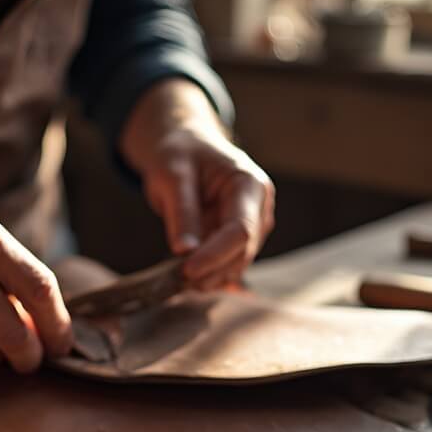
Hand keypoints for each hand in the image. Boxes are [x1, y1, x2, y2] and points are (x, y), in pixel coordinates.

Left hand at [120, 80, 274, 288]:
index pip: (240, 230)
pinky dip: (208, 273)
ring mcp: (253, 225)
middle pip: (242, 252)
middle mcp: (259, 207)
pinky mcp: (239, 240)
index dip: (215, 255)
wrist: (184, 150)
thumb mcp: (173, 176)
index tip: (186, 271)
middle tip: (175, 281)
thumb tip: (186, 252)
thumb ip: (182, 213)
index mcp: (249, 184)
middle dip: (211, 270)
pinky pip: (227, 264)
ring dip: (209, 276)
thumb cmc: (179, 155)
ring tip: (176, 280)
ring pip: (236, 263)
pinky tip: (186, 277)